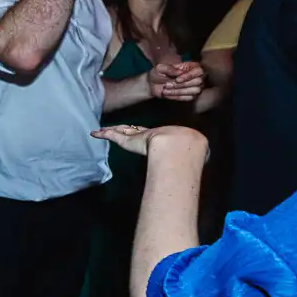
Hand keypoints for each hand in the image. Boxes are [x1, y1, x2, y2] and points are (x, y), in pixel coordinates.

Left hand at [93, 123, 207, 158]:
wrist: (178, 143)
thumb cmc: (185, 148)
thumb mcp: (188, 153)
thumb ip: (190, 160)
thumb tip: (201, 168)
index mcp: (158, 137)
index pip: (147, 134)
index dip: (140, 132)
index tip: (136, 132)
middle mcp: (145, 134)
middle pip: (131, 130)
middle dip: (124, 128)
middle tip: (116, 128)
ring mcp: (135, 136)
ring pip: (119, 131)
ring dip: (110, 131)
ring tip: (101, 130)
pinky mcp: (127, 139)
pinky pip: (112, 135)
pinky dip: (103, 134)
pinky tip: (95, 133)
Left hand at [148, 60, 203, 101]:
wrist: (152, 84)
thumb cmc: (158, 73)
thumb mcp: (160, 68)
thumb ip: (169, 68)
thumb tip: (179, 72)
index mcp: (190, 66)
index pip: (198, 71)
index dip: (189, 76)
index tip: (177, 79)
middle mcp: (196, 76)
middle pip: (198, 81)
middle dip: (182, 84)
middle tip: (167, 84)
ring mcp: (195, 86)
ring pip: (195, 90)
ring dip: (179, 91)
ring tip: (166, 90)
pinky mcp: (191, 95)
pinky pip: (189, 98)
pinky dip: (178, 96)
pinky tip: (168, 94)